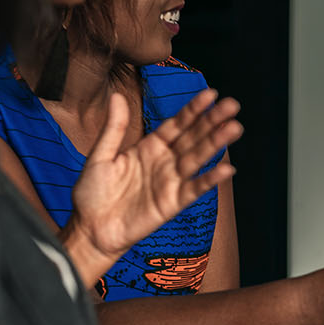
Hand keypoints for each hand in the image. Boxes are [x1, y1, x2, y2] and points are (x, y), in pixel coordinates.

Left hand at [68, 90, 241, 265]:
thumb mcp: (100, 155)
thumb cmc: (92, 194)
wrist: (89, 230)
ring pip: (198, 158)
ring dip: (216, 144)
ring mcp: (170, 182)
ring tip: (234, 128)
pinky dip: (210, 180)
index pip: (177, 124)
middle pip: (193, 137)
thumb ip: (114, 127)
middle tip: (232, 104)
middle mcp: (164, 162)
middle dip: (212, 121)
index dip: (193, 110)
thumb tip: (117, 95)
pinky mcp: (172, 203)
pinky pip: (194, 189)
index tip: (210, 94)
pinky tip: (226, 168)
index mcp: (149, 147)